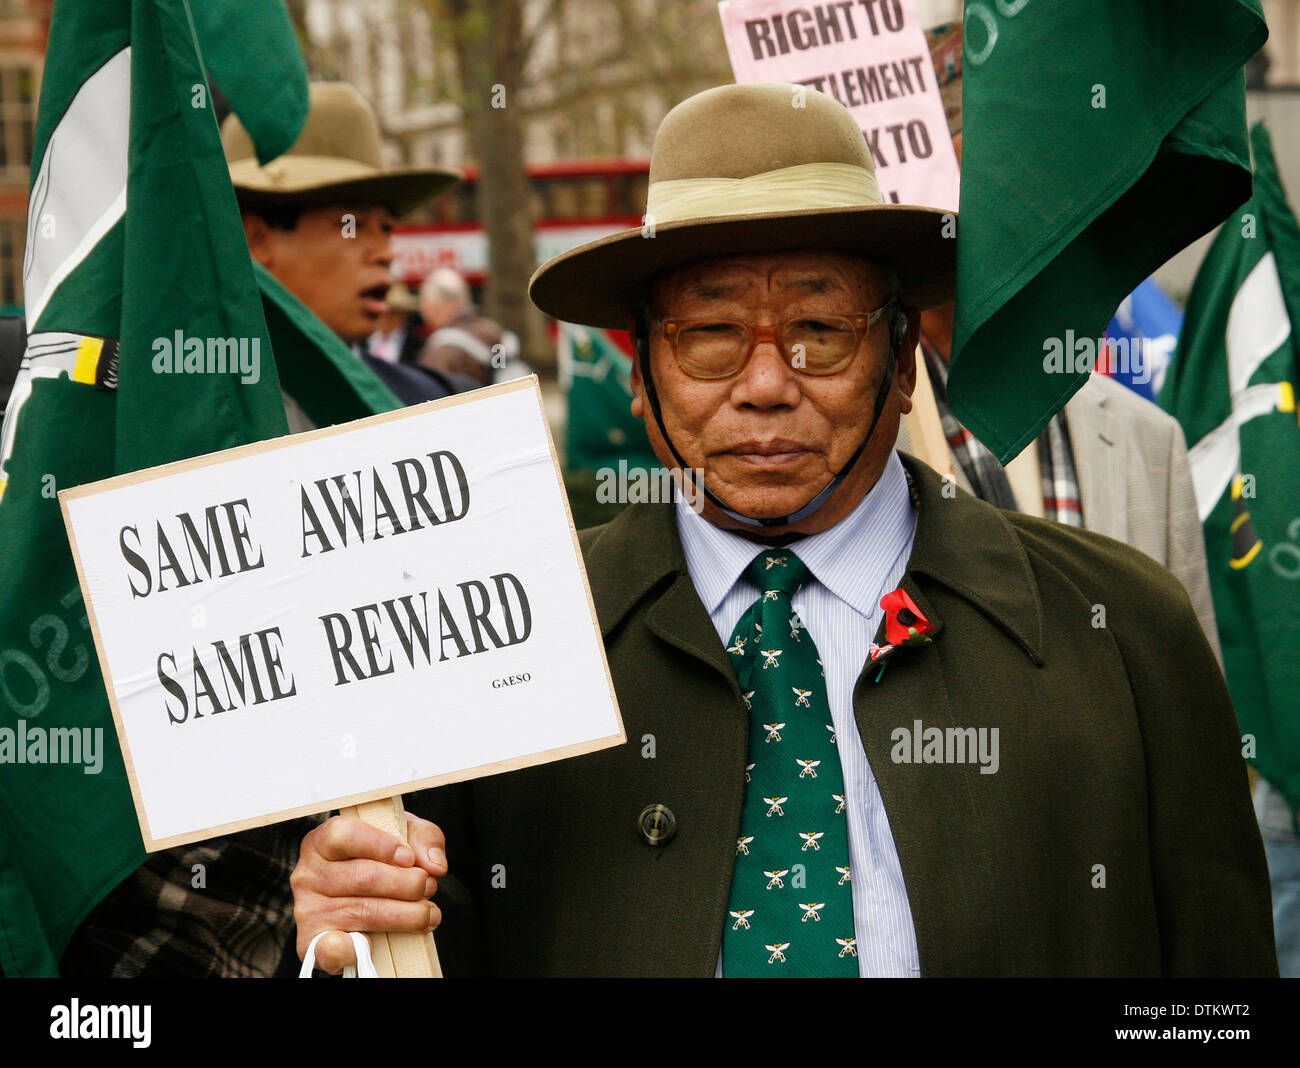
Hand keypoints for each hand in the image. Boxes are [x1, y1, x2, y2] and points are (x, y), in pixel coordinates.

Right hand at [291, 812, 447, 972]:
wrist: (360, 896)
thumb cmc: (381, 858)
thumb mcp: (404, 835)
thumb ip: (424, 839)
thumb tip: (435, 865)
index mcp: (322, 841)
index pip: (343, 834)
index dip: (380, 846)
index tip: (409, 858)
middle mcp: (308, 874)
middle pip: (362, 877)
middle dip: (407, 884)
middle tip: (429, 887)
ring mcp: (308, 910)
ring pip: (362, 911)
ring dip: (405, 915)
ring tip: (428, 913)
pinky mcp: (312, 942)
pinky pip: (331, 948)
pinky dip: (355, 949)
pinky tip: (376, 943)